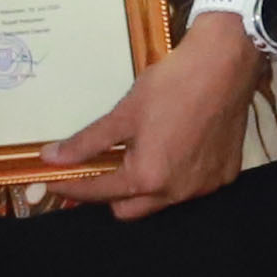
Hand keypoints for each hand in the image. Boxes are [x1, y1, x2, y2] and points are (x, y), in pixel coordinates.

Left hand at [46, 15, 264, 219]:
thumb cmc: (172, 85)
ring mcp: (204, 187)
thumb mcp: (124, 113)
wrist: (225, 66)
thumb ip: (87, 142)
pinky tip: (176, 148)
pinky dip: (176, 175)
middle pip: (130, 210)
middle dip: (110, 194)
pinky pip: (190, 187)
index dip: (73, 188)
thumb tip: (51, 158)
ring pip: (161, 201)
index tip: (55, 181)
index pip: (99, 193)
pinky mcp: (224, 175)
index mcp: (148, 178)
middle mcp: (178, 192)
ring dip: (144, 186)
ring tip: (142, 153)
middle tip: (99, 168)